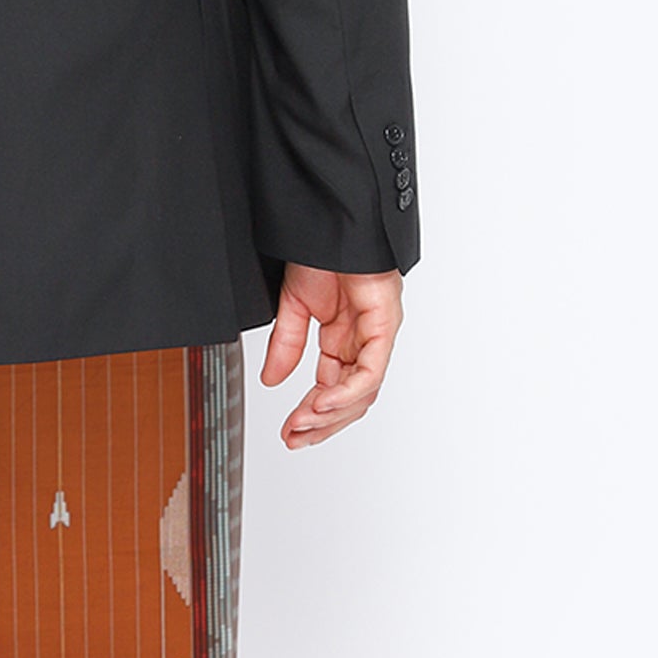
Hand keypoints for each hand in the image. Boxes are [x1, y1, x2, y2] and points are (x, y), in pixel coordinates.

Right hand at [261, 264, 403, 448]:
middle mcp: (364, 340)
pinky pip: (370, 371)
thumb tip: (273, 381)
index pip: (331, 389)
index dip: (310, 415)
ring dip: (331, 414)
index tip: (289, 433)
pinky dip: (347, 392)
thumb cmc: (323, 250)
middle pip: (350, 400)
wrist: (335, 218)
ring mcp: (377, 332)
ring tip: (303, 423)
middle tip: (295, 439)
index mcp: (344, 338)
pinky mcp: (384, 323)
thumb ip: (286, 347)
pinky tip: (322, 402)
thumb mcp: (292, 306)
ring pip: (363, 393)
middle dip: (321, 425)